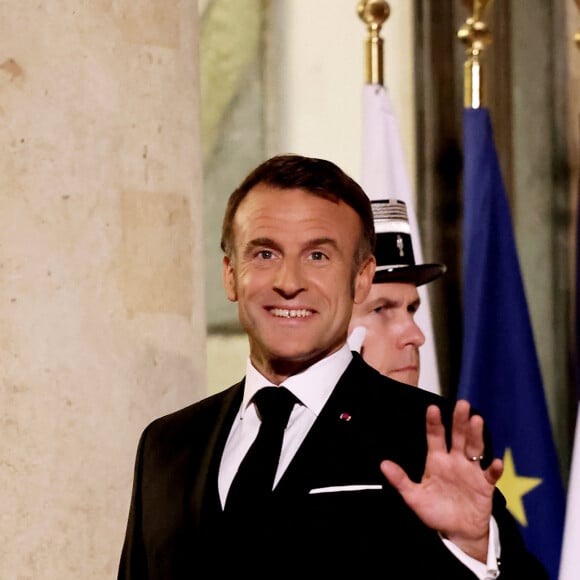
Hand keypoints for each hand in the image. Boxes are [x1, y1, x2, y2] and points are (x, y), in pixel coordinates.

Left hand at [380, 400, 503, 561]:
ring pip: (474, 449)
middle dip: (459, 421)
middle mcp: (455, 461)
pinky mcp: (485, 485)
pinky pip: (490, 475)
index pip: (435, 437)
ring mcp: (471, 471)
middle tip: (462, 405)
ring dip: (476, 435)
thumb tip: (383, 464)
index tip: (432, 409)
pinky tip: (496, 462)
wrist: (457, 532)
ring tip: (476, 420)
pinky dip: (494, 469)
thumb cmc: (434, 512)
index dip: (434, 423)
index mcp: (437, 461)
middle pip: (458, 436)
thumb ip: (400, 480)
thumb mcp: (414, 497)